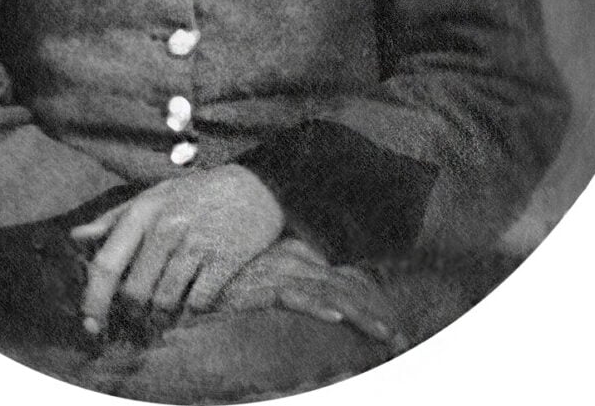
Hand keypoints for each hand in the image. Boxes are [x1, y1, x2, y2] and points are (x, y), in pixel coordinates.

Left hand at [69, 165, 283, 334]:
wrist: (256, 186)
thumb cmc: (197, 194)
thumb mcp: (154, 196)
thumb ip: (114, 218)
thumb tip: (76, 237)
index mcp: (143, 211)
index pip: (106, 264)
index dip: (94, 300)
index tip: (90, 324)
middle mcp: (166, 228)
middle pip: (134, 292)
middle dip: (132, 316)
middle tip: (137, 323)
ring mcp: (196, 244)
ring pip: (164, 302)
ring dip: (161, 318)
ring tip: (164, 315)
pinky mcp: (224, 260)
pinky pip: (197, 304)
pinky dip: (190, 314)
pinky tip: (192, 306)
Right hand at [219, 237, 408, 350]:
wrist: (195, 271)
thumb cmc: (230, 279)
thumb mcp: (268, 279)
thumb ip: (294, 285)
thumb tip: (327, 303)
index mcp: (298, 256)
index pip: (344, 279)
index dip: (372, 301)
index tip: (392, 325)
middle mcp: (293, 260)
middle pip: (344, 286)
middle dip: (374, 312)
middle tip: (399, 338)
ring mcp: (279, 272)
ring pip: (329, 292)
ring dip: (359, 314)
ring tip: (383, 333)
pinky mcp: (261, 287)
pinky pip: (294, 296)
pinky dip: (315, 305)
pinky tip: (335, 316)